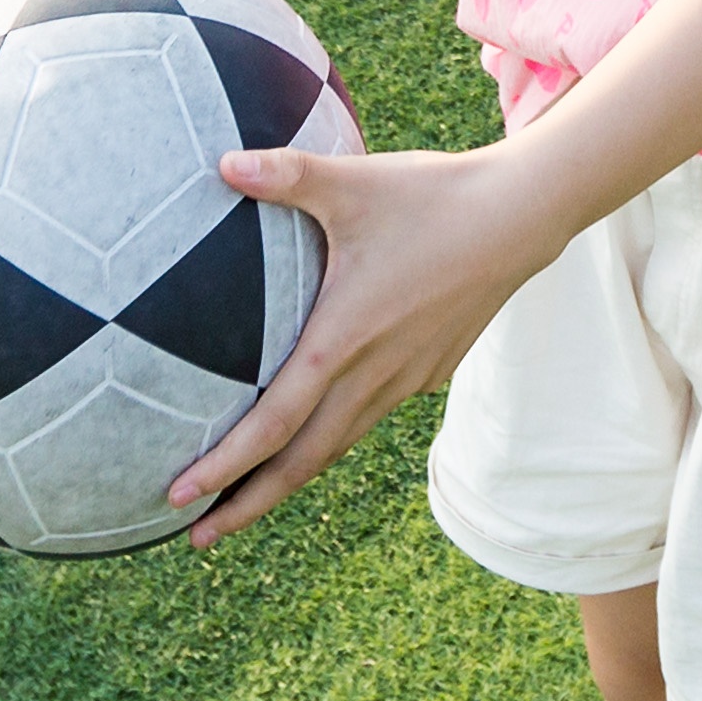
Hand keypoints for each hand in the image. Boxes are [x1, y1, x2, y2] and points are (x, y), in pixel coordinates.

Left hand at [163, 134, 565, 544]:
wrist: (522, 216)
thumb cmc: (433, 196)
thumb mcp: (353, 181)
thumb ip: (285, 175)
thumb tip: (219, 162)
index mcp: (344, 338)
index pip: (274, 422)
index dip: (225, 466)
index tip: (179, 495)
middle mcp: (374, 373)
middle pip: (301, 461)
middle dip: (246, 504)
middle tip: (194, 537)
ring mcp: (406, 378)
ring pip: (336, 445)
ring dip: (286, 480)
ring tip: (243, 504)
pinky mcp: (428, 369)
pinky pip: (367, 416)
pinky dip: (329, 440)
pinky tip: (312, 433)